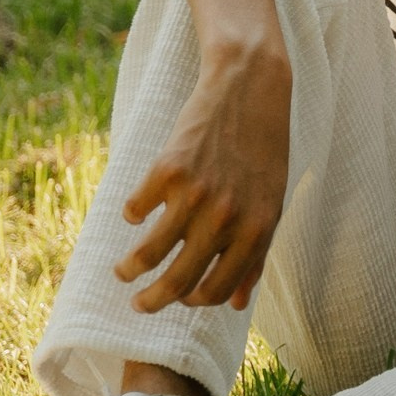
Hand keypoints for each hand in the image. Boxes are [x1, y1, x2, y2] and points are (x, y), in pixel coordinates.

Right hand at [117, 41, 292, 312]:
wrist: (250, 89)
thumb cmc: (264, 151)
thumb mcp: (272, 202)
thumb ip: (256, 254)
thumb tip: (238, 304)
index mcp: (257, 230)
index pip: (219, 290)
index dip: (195, 301)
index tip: (181, 300)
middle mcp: (226, 218)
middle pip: (178, 282)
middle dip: (153, 301)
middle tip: (139, 305)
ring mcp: (195, 195)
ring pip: (148, 253)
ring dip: (130, 269)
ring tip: (123, 271)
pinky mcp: (167, 170)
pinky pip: (136, 209)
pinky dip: (133, 215)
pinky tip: (136, 212)